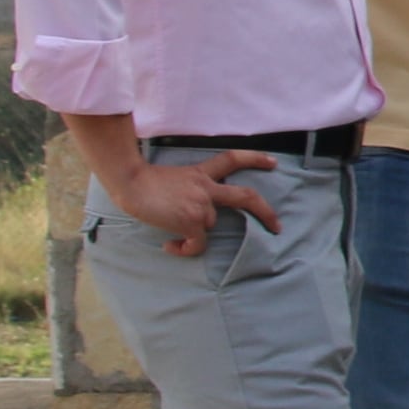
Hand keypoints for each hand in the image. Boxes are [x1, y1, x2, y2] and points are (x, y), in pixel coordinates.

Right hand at [104, 149, 277, 259]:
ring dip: (193, 233)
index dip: (254, 159)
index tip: (273, 163)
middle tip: (277, 225)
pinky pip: (198, 244)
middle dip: (266, 212)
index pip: (232, 160)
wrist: (131, 182)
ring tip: (172, 234)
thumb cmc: (144, 182)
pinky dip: (186, 249)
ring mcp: (202, 204)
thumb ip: (192, 190)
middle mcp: (206, 187)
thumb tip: (197, 218)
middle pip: (246, 196)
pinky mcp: (193, 220)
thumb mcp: (175, 179)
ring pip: (209, 226)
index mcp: (201, 173)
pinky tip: (170, 245)